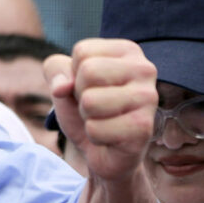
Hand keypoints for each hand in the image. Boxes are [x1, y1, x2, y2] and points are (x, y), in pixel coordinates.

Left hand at [43, 39, 156, 181]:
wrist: (102, 151)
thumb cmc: (86, 109)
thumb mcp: (63, 82)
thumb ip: (55, 70)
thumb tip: (62, 87)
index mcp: (128, 51)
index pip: (82, 52)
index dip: (74, 74)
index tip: (90, 87)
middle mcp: (145, 69)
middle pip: (88, 72)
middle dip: (81, 95)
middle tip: (95, 106)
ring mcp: (149, 98)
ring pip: (90, 101)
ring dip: (87, 117)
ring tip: (103, 119)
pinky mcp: (144, 127)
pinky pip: (95, 129)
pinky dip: (94, 136)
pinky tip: (110, 137)